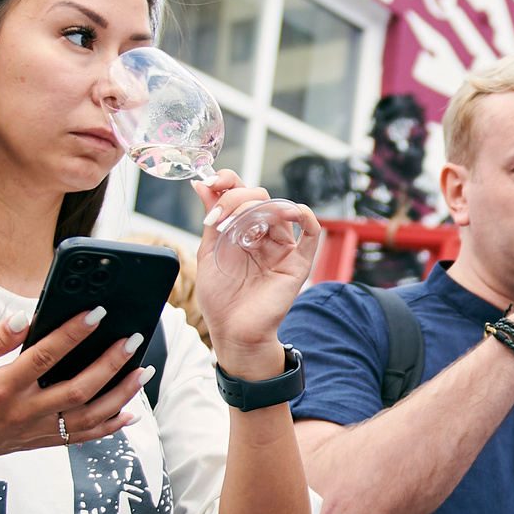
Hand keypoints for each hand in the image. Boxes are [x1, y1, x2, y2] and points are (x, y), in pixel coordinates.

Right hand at [0, 305, 150, 504]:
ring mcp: (32, 432)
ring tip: (142, 371)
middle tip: (134, 338)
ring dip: (120, 395)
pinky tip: (128, 412)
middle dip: (111, 363)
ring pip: (88, 417)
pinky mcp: (36, 443)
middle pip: (79, 388)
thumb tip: (26, 316)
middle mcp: (21, 413)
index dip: (74, 332)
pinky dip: (107, 426)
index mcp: (0, 388)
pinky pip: (80, 438)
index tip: (97, 311)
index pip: (46, 355)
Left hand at [193, 175, 321, 375]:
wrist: (233, 332)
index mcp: (242, 229)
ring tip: (236, 226)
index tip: (210, 182)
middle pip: (259, 197)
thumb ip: (212, 218)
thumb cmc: (221, 299)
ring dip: (256, 209)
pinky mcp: (297, 262)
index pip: (241, 193)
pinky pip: (311, 234)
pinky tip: (292, 212)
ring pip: (279, 210)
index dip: (228, 181)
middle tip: (218, 219)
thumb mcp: (208, 252)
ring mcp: (282, 247)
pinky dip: (305, 216)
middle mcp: (264, 234)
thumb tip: (202, 185)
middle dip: (236, 199)